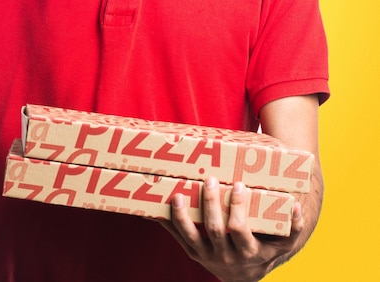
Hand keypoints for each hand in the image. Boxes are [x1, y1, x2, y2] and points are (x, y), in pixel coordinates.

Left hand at [159, 178, 304, 281]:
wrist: (247, 275)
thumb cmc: (266, 248)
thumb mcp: (283, 241)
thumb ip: (293, 225)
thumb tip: (297, 206)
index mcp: (249, 252)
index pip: (241, 229)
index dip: (238, 208)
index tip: (237, 185)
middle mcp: (227, 257)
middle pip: (215, 230)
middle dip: (211, 203)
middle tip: (208, 179)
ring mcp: (207, 256)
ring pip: (191, 237)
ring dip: (183, 216)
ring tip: (178, 196)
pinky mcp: (193, 252)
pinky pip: (178, 238)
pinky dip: (167, 223)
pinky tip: (156, 209)